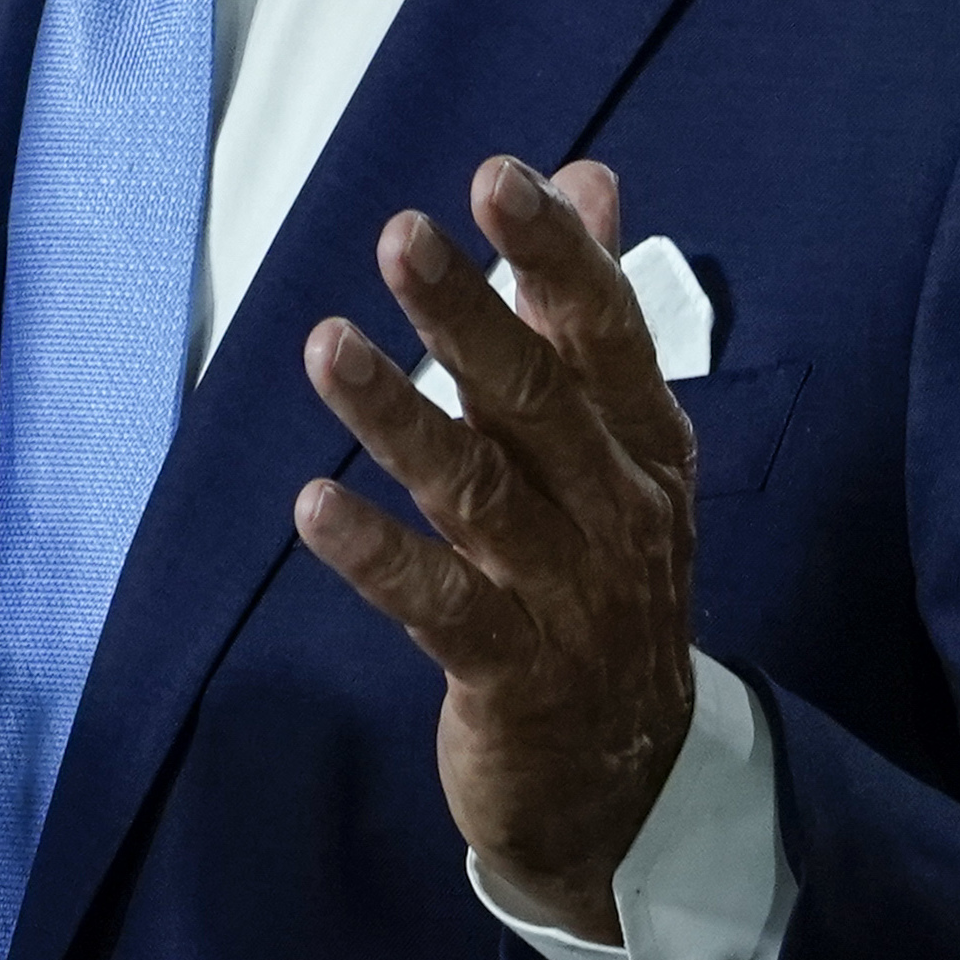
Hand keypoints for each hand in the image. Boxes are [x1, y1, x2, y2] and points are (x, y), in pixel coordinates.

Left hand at [295, 155, 696, 944]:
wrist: (628, 784)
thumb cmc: (603, 579)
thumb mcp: (617, 448)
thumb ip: (589, 312)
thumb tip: (591, 176)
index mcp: (645, 446)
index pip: (607, 333)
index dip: (556, 254)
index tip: (498, 177)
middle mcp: (616, 512)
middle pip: (540, 399)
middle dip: (471, 313)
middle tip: (402, 234)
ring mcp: (567, 597)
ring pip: (481, 492)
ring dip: (400, 415)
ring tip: (325, 345)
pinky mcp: (512, 677)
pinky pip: (441, 607)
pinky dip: (379, 556)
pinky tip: (314, 504)